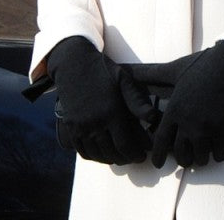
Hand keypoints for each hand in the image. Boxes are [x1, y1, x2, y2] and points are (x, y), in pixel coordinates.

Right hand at [47, 36, 160, 164]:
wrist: (73, 64)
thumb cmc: (102, 70)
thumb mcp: (123, 79)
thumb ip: (136, 100)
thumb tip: (152, 118)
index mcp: (111, 112)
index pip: (124, 145)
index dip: (135, 154)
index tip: (142, 156)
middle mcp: (95, 123)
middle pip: (111, 153)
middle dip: (125, 159)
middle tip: (133, 157)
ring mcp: (80, 127)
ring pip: (97, 155)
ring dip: (110, 159)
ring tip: (120, 156)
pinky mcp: (70, 128)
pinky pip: (82, 151)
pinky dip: (94, 157)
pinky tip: (102, 154)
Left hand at [129, 41, 223, 168]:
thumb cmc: (200, 66)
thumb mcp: (173, 70)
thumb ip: (152, 74)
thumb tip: (129, 69)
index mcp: (174, 110)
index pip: (161, 141)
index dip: (158, 156)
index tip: (158, 163)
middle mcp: (187, 123)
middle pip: (181, 155)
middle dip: (183, 159)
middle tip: (186, 156)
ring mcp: (205, 128)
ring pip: (200, 159)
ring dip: (200, 158)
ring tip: (202, 152)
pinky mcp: (222, 130)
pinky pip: (219, 154)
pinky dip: (218, 153)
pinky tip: (217, 147)